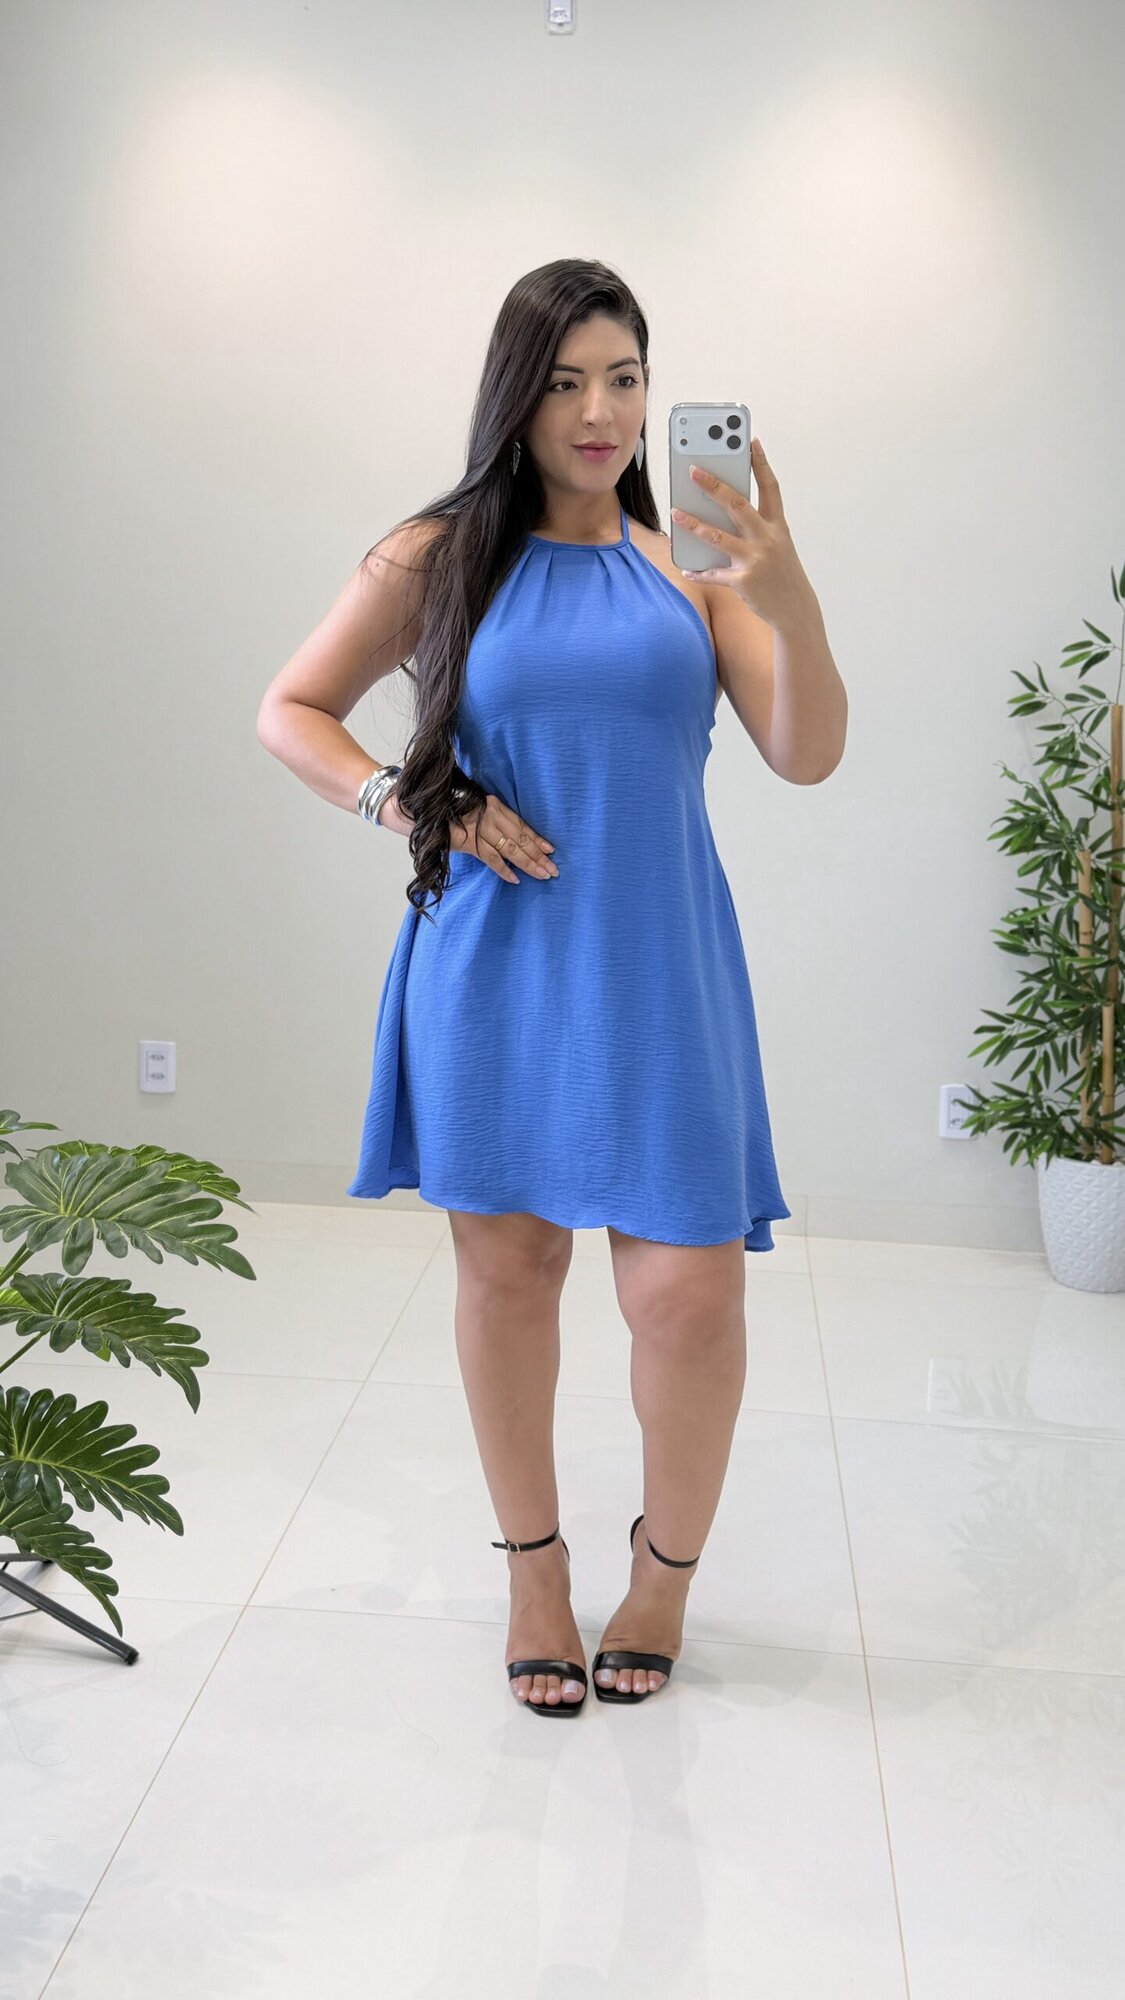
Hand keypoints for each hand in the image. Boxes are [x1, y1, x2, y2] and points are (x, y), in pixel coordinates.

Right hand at [451, 793, 559, 883]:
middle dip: (538, 856)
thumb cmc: (453, 811)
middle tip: (552, 870)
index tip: (551, 851)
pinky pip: (491, 859)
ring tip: (542, 875)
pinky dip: (504, 870)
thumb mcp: (478, 809)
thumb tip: (514, 840)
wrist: (429, 811)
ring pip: (510, 850)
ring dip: (528, 864)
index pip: (522, 826)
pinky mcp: (469, 842)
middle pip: (520, 839)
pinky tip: (516, 879)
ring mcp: (481, 830)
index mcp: (496, 806)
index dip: (537, 839)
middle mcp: (491, 817)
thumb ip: (494, 821)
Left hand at [671, 437, 812, 629]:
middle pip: (738, 505)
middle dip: (714, 486)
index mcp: (778, 526)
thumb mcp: (778, 544)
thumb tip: (722, 510)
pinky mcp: (743, 581)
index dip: (761, 464)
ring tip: (676, 513)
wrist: (795, 609)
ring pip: (718, 537)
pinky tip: (685, 566)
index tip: (751, 441)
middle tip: (694, 470)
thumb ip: (756, 526)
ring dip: (694, 524)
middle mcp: (767, 539)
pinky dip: (698, 570)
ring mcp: (755, 560)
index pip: (770, 488)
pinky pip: (713, 574)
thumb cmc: (782, 572)